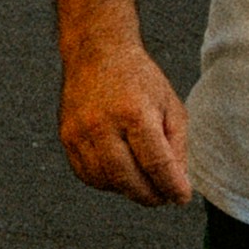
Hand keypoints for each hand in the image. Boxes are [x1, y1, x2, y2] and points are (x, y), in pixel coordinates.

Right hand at [57, 39, 193, 205]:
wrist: (97, 52)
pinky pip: (87, 175)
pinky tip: (120, 172)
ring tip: (143, 181)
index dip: (172, 187)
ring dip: (128, 190)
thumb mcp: (170, 106)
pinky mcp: (66, 137)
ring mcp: (80, 132)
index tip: (181, 197)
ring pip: (106, 181)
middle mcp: (102, 124)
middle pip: (128, 179)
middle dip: (150, 196)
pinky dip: (106, 182)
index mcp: (134, 113)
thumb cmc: (138, 78)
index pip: (156, 164)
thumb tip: (178, 184)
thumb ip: (177, 147)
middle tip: (164, 196)